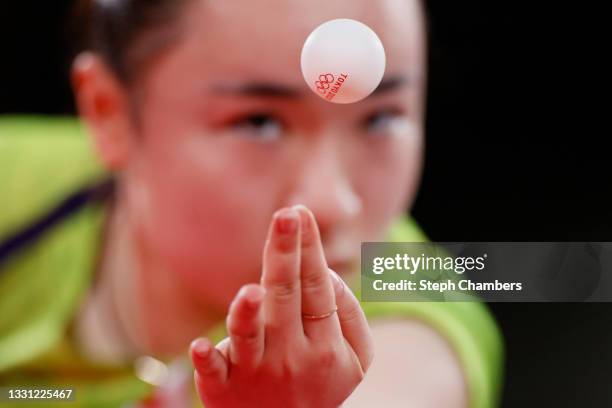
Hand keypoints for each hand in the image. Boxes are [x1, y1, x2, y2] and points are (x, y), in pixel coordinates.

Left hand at [190, 205, 373, 407]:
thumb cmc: (322, 383)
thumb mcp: (356, 358)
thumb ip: (348, 312)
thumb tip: (324, 272)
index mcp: (325, 343)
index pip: (316, 285)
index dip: (308, 248)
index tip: (299, 213)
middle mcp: (291, 355)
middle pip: (287, 297)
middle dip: (286, 253)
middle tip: (286, 216)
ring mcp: (256, 373)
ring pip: (250, 335)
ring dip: (248, 313)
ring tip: (251, 291)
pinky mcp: (224, 389)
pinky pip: (214, 373)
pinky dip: (207, 360)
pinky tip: (200, 348)